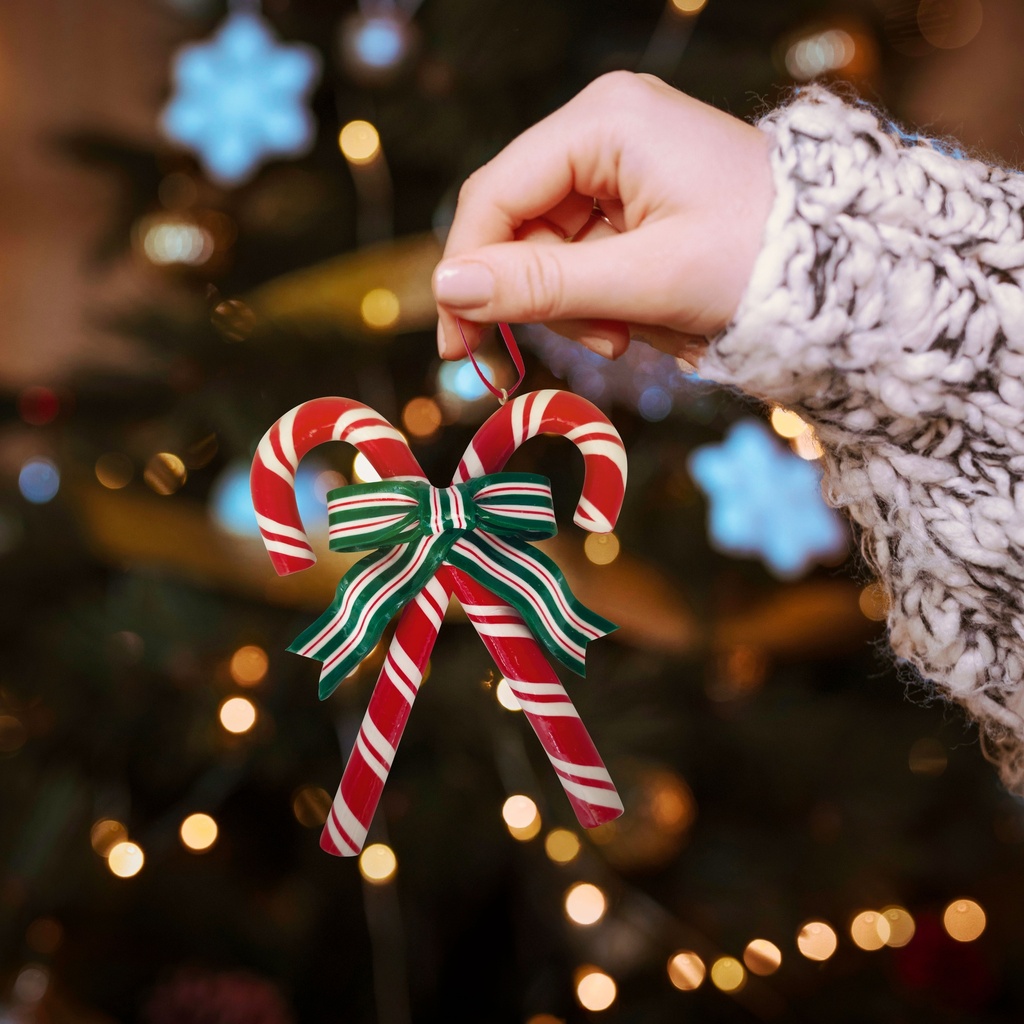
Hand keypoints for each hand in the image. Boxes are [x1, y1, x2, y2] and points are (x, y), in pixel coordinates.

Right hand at [432, 71, 773, 363]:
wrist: (840, 269)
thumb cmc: (758, 261)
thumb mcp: (644, 281)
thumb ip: (542, 285)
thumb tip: (448, 291)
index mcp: (603, 122)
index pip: (495, 196)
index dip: (467, 272)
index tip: (458, 344)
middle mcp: (603, 127)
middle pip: (518, 222)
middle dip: (538, 295)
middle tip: (578, 348)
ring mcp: (620, 160)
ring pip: (548, 246)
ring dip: (574, 304)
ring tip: (627, 334)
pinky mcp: (634, 195)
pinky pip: (583, 253)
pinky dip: (598, 298)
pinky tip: (634, 320)